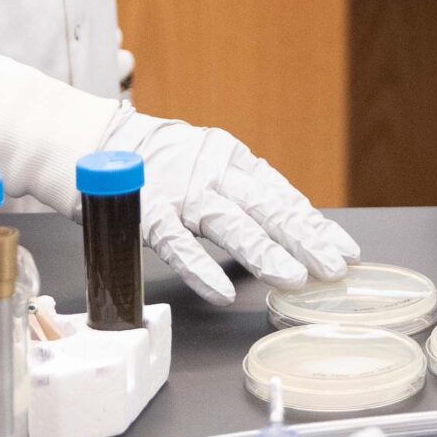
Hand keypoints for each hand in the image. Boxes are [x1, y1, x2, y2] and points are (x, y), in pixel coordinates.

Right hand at [99, 106, 362, 305]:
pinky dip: (200, 268)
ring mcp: (179, 193)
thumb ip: (242, 193)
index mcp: (231, 160)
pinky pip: (176, 244)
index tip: (346, 250)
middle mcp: (211, 173)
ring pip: (230, 224)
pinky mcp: (145, 212)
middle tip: (334, 267)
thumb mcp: (207, 165)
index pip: (281, 196)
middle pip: (265, 208)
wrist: (90, 144)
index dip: (314, 224)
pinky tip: (222, 292)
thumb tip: (290, 229)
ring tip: (294, 277)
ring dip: (264, 252)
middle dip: (303, 239)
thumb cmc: (154, 161)